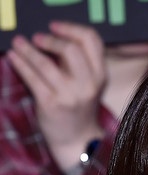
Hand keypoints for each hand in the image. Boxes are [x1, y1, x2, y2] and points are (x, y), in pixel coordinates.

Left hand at [6, 21, 105, 172]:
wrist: (77, 140)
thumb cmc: (80, 107)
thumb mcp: (89, 84)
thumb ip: (79, 62)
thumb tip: (54, 38)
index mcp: (100, 76)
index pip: (92, 41)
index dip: (71, 28)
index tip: (54, 26)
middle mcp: (88, 86)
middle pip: (71, 50)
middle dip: (50, 40)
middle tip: (37, 38)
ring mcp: (70, 97)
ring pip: (46, 64)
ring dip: (28, 50)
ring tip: (18, 44)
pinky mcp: (52, 105)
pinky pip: (33, 79)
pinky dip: (20, 64)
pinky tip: (13, 57)